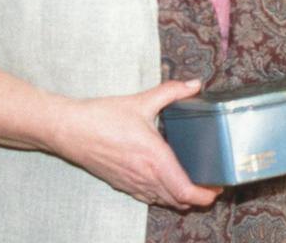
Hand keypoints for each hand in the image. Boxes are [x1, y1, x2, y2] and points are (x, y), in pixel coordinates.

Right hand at [42, 79, 221, 209]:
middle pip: (178, 201)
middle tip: (210, 181)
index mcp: (154, 158)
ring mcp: (132, 183)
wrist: (69, 130)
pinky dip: (161, 195)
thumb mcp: (141, 100)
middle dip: (197, 197)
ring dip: (179, 197)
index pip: (185, 190)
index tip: (216, 187)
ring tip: (191, 181)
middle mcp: (145, 176)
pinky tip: (164, 180)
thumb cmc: (102, 117)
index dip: (205, 195)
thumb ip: (171, 91)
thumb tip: (195, 84)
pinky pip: (147, 198)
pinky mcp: (121, 184)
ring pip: (163, 201)